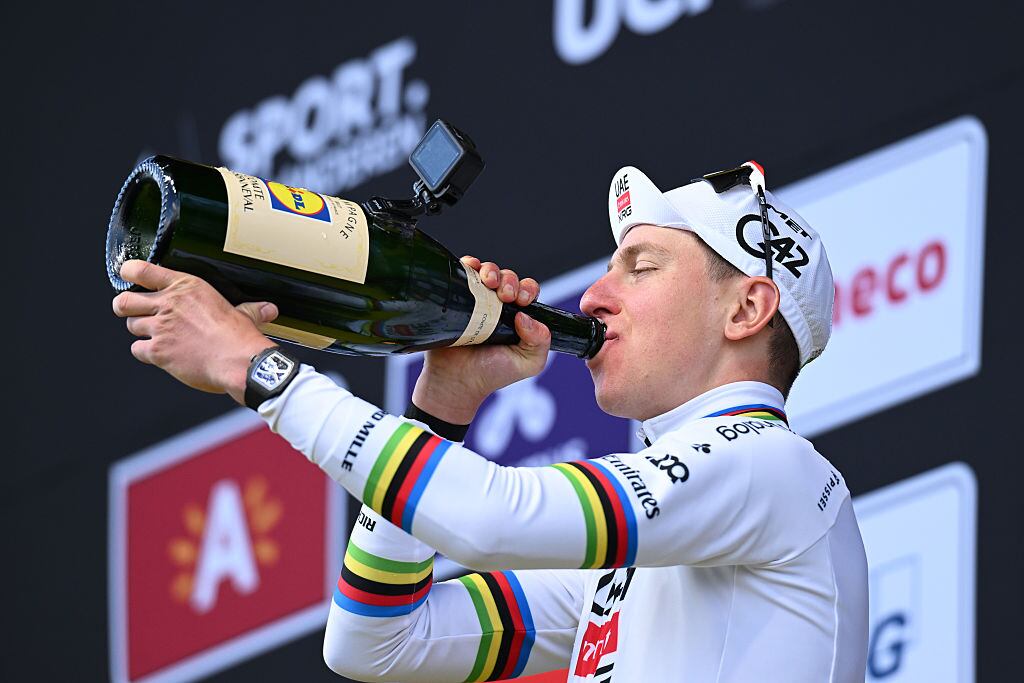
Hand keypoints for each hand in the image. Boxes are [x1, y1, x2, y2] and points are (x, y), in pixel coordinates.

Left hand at [112, 260, 278, 403]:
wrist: (239, 362)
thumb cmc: (241, 338)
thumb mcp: (244, 315)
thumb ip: (250, 310)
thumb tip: (268, 310)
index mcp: (187, 287)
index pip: (142, 270)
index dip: (128, 272)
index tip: (127, 276)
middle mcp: (169, 305)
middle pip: (124, 301)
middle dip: (125, 307)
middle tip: (133, 312)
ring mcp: (160, 329)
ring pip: (130, 326)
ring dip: (140, 331)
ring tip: (155, 336)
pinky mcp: (158, 352)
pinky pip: (137, 350)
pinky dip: (145, 353)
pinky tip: (160, 354)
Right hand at [411, 256, 550, 423]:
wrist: (457, 381)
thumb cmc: (492, 373)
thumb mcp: (529, 363)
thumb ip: (540, 342)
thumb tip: (526, 316)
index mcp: (519, 316)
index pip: (528, 291)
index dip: (527, 290)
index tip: (522, 301)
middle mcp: (498, 305)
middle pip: (509, 278)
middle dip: (510, 280)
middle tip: (506, 296)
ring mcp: (476, 300)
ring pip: (488, 272)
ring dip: (491, 271)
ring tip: (489, 283)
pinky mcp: (456, 297)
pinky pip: (463, 272)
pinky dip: (468, 265)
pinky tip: (471, 268)